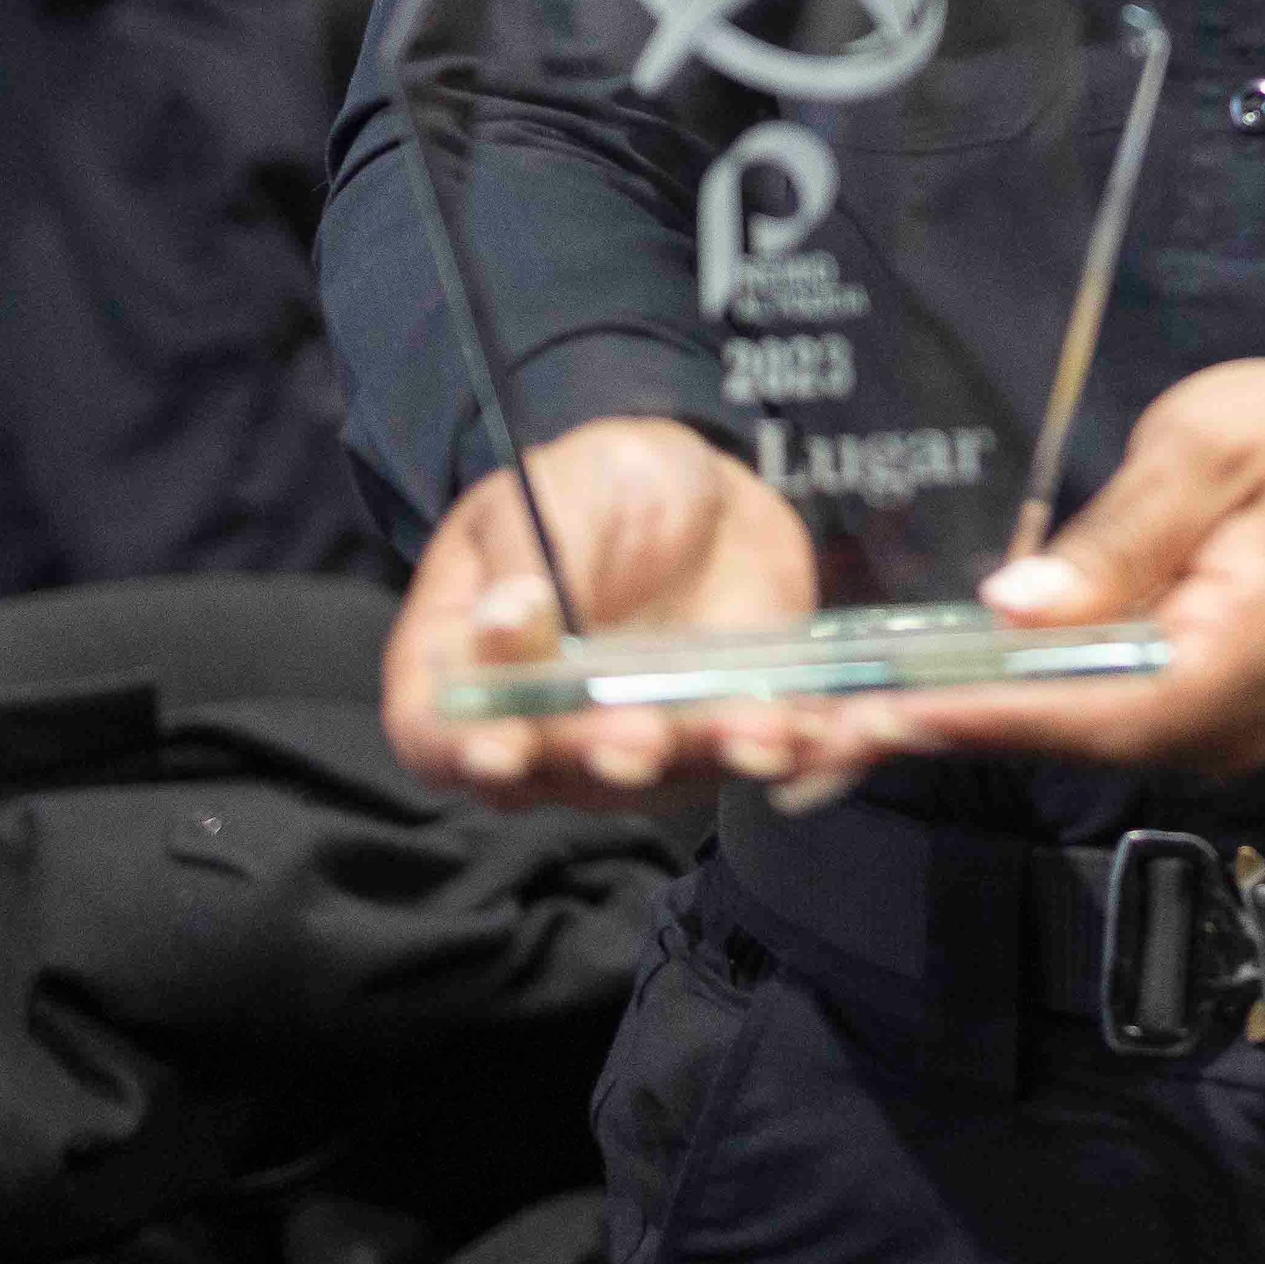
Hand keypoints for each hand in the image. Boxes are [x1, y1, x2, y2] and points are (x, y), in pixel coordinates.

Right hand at [385, 415, 825, 810]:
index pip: (441, 735)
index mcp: (467, 670)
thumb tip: (501, 622)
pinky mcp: (722, 732)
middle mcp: (544, 730)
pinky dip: (793, 747)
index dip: (469, 749)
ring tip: (757, 728)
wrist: (696, 487)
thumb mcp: (551, 498)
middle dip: (603, 756)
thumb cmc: (593, 487)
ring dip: (712, 757)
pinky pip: (752, 754)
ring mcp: (636, 741)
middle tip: (639, 736)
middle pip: (555, 775)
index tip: (505, 747)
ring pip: (666, 777)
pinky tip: (822, 731)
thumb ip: (526, 562)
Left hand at [753, 349, 1264, 807]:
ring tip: (879, 707)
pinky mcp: (1224, 717)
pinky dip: (1046, 706)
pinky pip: (1123, 723)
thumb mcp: (1204, 449)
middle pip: (1093, 740)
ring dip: (996, 723)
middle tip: (842, 720)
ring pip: (1100, 740)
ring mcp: (1242, 729)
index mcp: (1257, 650)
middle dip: (970, 726)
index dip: (997, 715)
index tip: (892, 715)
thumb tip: (1017, 611)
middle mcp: (1251, 718)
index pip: (1110, 707)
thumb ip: (1116, 539)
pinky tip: (971, 687)